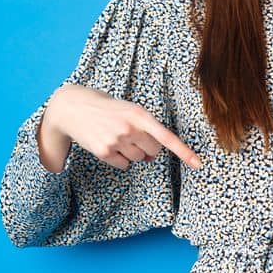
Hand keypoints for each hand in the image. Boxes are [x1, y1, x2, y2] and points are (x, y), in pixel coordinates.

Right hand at [43, 84, 203, 170]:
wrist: (73, 107)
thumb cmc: (108, 109)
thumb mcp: (130, 110)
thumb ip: (146, 130)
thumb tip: (150, 157)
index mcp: (141, 115)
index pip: (167, 137)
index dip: (184, 152)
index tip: (199, 164)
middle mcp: (130, 128)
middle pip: (153, 151)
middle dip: (147, 147)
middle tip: (131, 135)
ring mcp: (116, 141)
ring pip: (138, 159)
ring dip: (132, 152)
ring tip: (116, 136)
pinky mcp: (104, 152)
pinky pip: (124, 165)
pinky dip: (119, 159)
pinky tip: (108, 144)